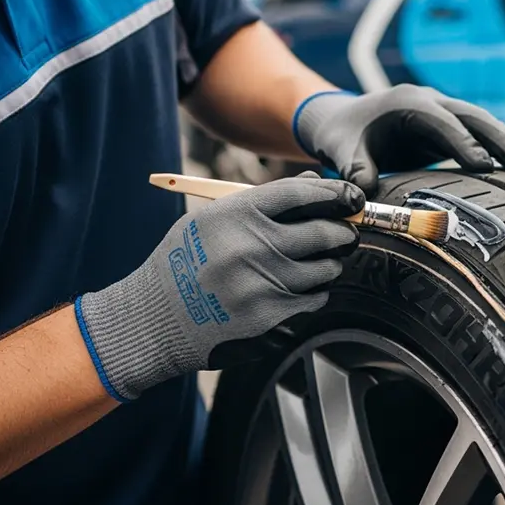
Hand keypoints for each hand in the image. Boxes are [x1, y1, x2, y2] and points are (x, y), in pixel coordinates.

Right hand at [75, 172, 363, 401]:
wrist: (153, 320)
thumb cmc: (184, 263)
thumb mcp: (211, 219)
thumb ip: (264, 201)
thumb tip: (317, 184)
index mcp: (235, 215)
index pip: (301, 194)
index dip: (334, 193)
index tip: (351, 196)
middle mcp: (252, 248)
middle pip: (324, 232)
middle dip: (341, 231)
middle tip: (344, 232)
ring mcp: (264, 286)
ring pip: (327, 269)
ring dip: (329, 264)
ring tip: (314, 263)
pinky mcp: (273, 319)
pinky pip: (315, 299)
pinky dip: (315, 292)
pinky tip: (295, 289)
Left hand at [294, 84, 504, 196]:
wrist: (346, 119)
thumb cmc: (344, 136)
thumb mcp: (340, 150)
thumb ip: (352, 168)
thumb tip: (361, 193)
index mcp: (408, 103)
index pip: (442, 122)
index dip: (464, 143)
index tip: (485, 166)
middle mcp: (434, 102)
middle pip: (475, 118)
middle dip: (503, 141)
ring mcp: (448, 112)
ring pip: (488, 124)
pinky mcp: (455, 128)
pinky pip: (486, 135)